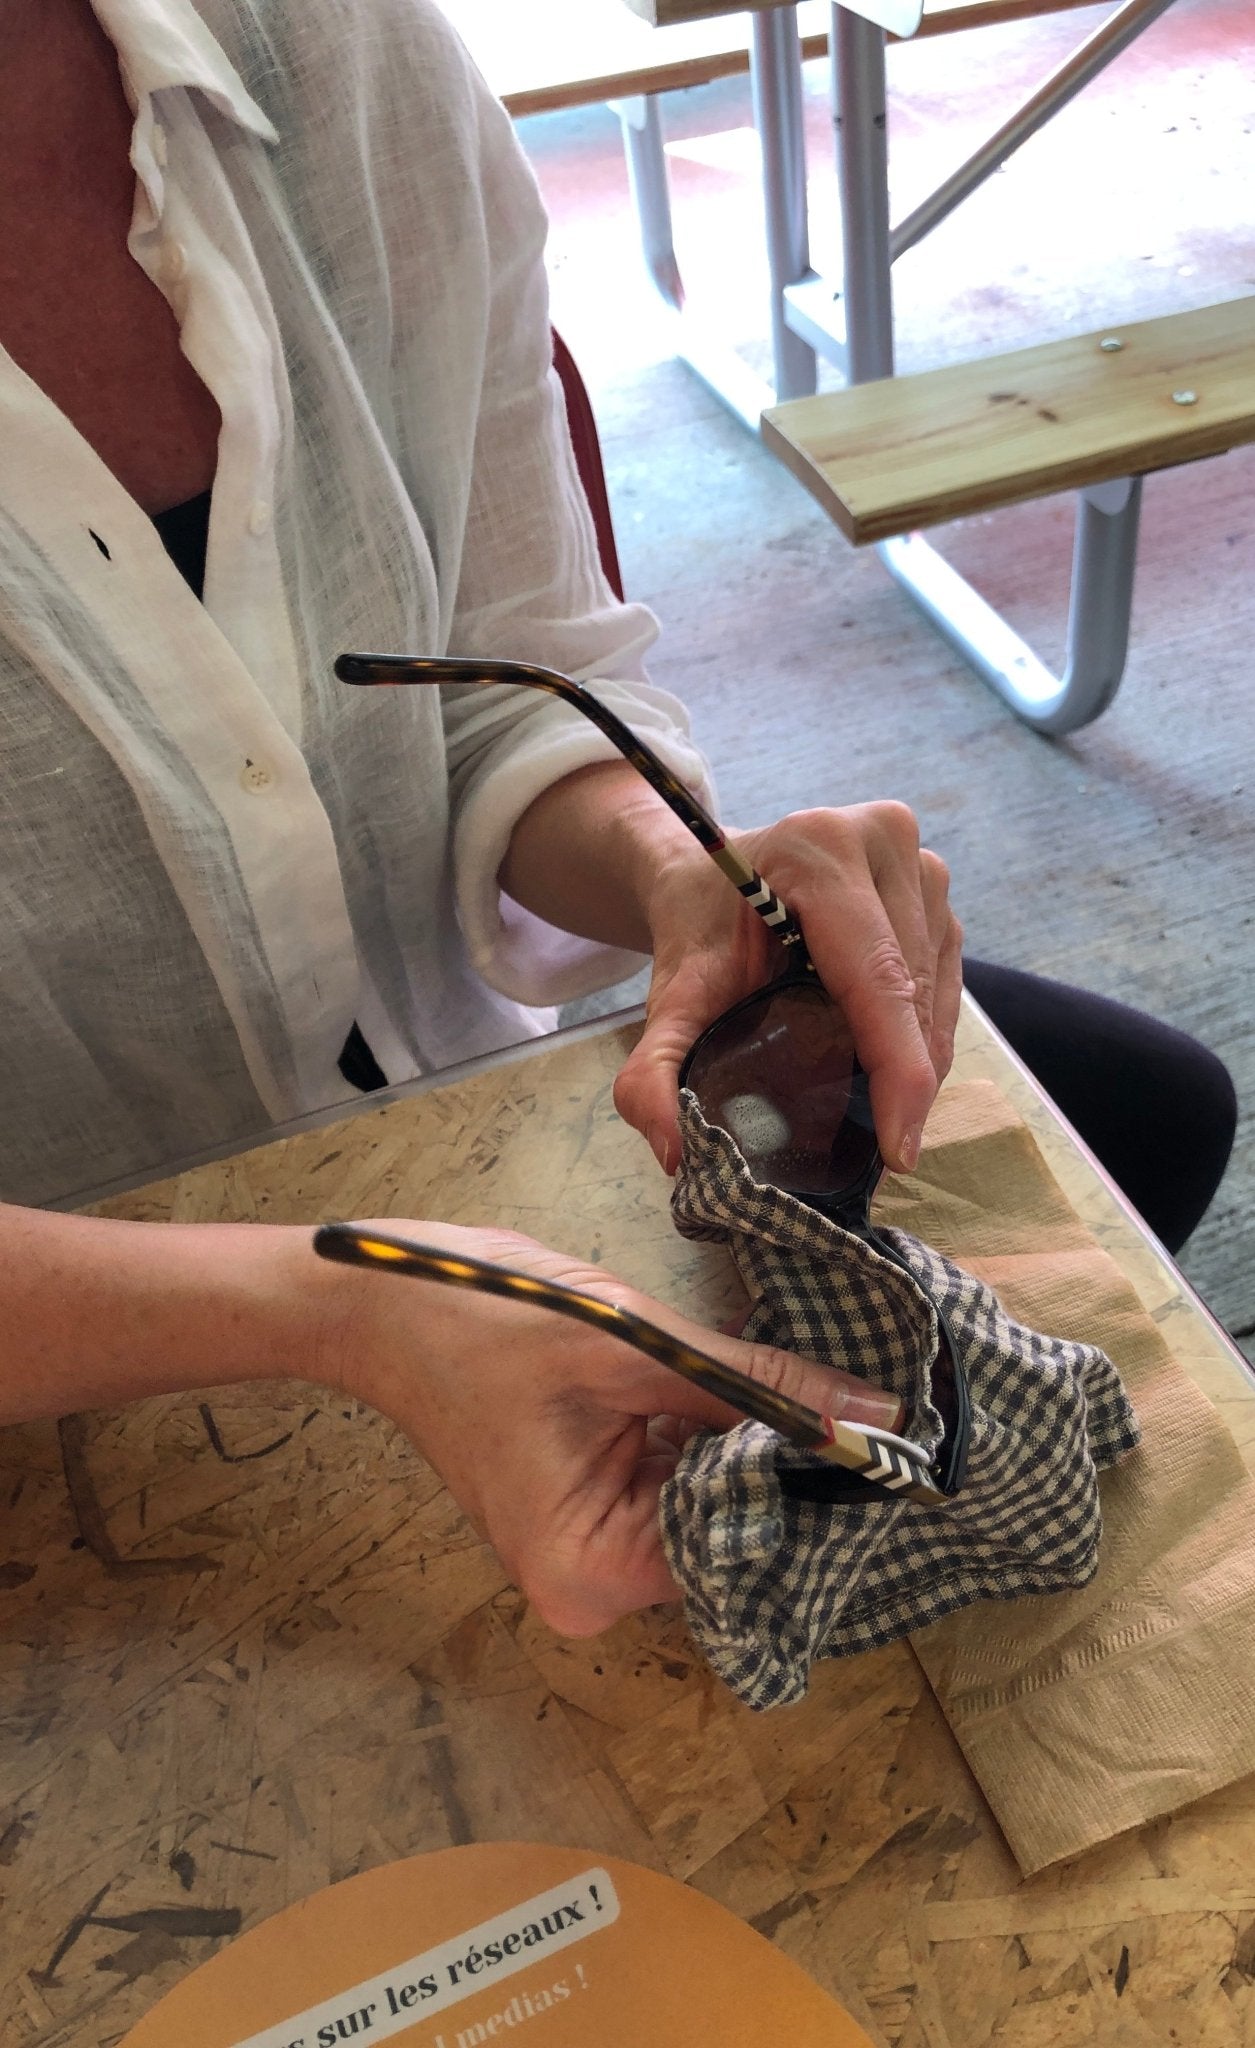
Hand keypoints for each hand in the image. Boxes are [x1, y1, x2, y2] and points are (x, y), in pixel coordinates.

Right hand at [320, 1221, 902, 1637]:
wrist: (380, 1299)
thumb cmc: (485, 1316)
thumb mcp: (635, 1343)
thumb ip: (760, 1387)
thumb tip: (880, 1415)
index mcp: (592, 1573)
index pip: (746, 1546)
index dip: (819, 1487)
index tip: (896, 1436)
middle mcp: (590, 1591)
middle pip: (731, 1535)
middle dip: (790, 1465)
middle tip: (874, 1402)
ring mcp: (586, 1557)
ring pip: (709, 1507)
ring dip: (753, 1447)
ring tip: (826, 1391)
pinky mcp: (586, 1516)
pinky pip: (675, 1488)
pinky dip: (711, 1441)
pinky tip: (755, 1394)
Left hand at [613, 802, 962, 1175]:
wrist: (708, 873)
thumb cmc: (698, 928)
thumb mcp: (670, 993)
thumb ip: (653, 1068)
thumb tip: (672, 1151)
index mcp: (818, 850)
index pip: (876, 977)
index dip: (897, 1070)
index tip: (899, 1151)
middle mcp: (881, 839)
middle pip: (913, 989)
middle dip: (906, 1081)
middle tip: (882, 1153)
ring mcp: (918, 860)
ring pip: (938, 989)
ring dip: (919, 1059)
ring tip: (881, 1111)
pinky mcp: (934, 885)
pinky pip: (946, 977)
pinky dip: (924, 1031)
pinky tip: (890, 1062)